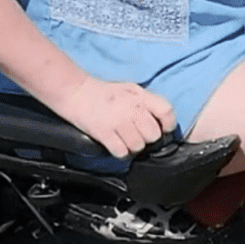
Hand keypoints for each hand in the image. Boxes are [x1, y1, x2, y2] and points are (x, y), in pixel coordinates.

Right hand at [55, 76, 176, 157]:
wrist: (76, 92)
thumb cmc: (105, 93)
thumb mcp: (131, 90)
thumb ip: (147, 103)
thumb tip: (162, 122)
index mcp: (141, 96)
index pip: (166, 111)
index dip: (168, 124)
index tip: (164, 129)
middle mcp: (132, 108)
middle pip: (153, 135)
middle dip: (148, 139)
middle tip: (138, 135)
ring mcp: (118, 121)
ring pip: (138, 146)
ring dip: (133, 147)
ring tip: (125, 140)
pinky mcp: (104, 133)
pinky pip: (121, 152)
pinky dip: (120, 152)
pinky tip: (116, 145)